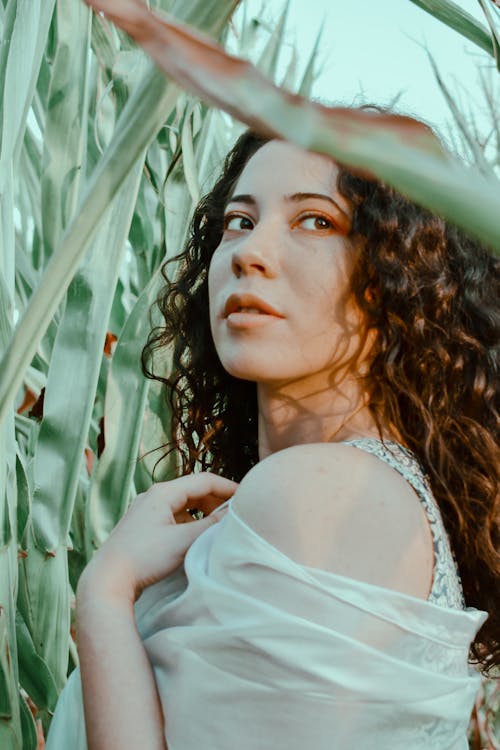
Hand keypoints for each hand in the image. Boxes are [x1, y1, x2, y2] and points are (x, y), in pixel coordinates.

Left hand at [78, 472, 237, 603]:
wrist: (107, 580)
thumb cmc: (144, 558)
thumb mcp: (184, 541)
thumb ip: (211, 526)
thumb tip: (233, 515)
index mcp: (163, 493)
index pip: (204, 480)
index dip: (228, 487)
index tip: (246, 496)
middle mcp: (152, 496)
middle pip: (193, 490)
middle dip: (216, 499)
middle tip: (235, 513)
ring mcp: (145, 511)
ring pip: (183, 504)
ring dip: (202, 511)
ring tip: (218, 525)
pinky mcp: (142, 527)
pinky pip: (173, 516)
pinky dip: (189, 521)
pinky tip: (196, 536)